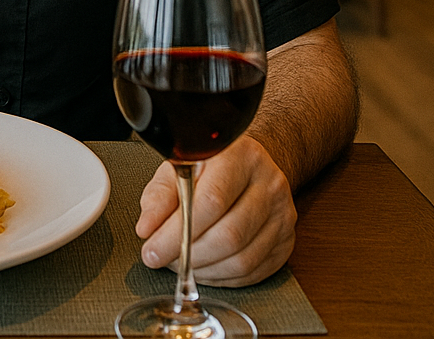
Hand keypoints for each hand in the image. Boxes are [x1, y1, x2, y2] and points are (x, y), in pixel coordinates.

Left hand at [134, 135, 296, 285]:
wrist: (248, 165)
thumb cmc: (210, 166)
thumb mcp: (178, 168)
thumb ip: (159, 197)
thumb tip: (147, 229)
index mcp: (239, 155)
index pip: (211, 201)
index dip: (177, 233)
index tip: (152, 250)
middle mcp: (268, 183)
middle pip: (230, 235)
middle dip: (189, 255)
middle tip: (164, 259)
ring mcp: (283, 213)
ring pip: (243, 259)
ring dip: (204, 270)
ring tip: (182, 262)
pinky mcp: (287, 240)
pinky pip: (254, 271)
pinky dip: (223, 277)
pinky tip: (205, 267)